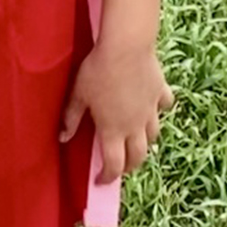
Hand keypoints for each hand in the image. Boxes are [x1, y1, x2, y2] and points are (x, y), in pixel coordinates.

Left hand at [59, 41, 173, 181]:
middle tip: (119, 165)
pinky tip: (152, 107)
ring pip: (154, 137)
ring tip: (135, 140)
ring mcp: (151, 111)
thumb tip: (63, 138)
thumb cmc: (97, 70)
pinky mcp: (160, 93)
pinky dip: (159, 111)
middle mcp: (135, 126)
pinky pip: (164, 107)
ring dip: (145, 143)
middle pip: (138, 157)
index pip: (114, 165)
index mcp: (112, 130)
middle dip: (129, 167)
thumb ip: (71, 118)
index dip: (107, 177)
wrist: (126, 46)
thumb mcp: (78, 94)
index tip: (100, 180)